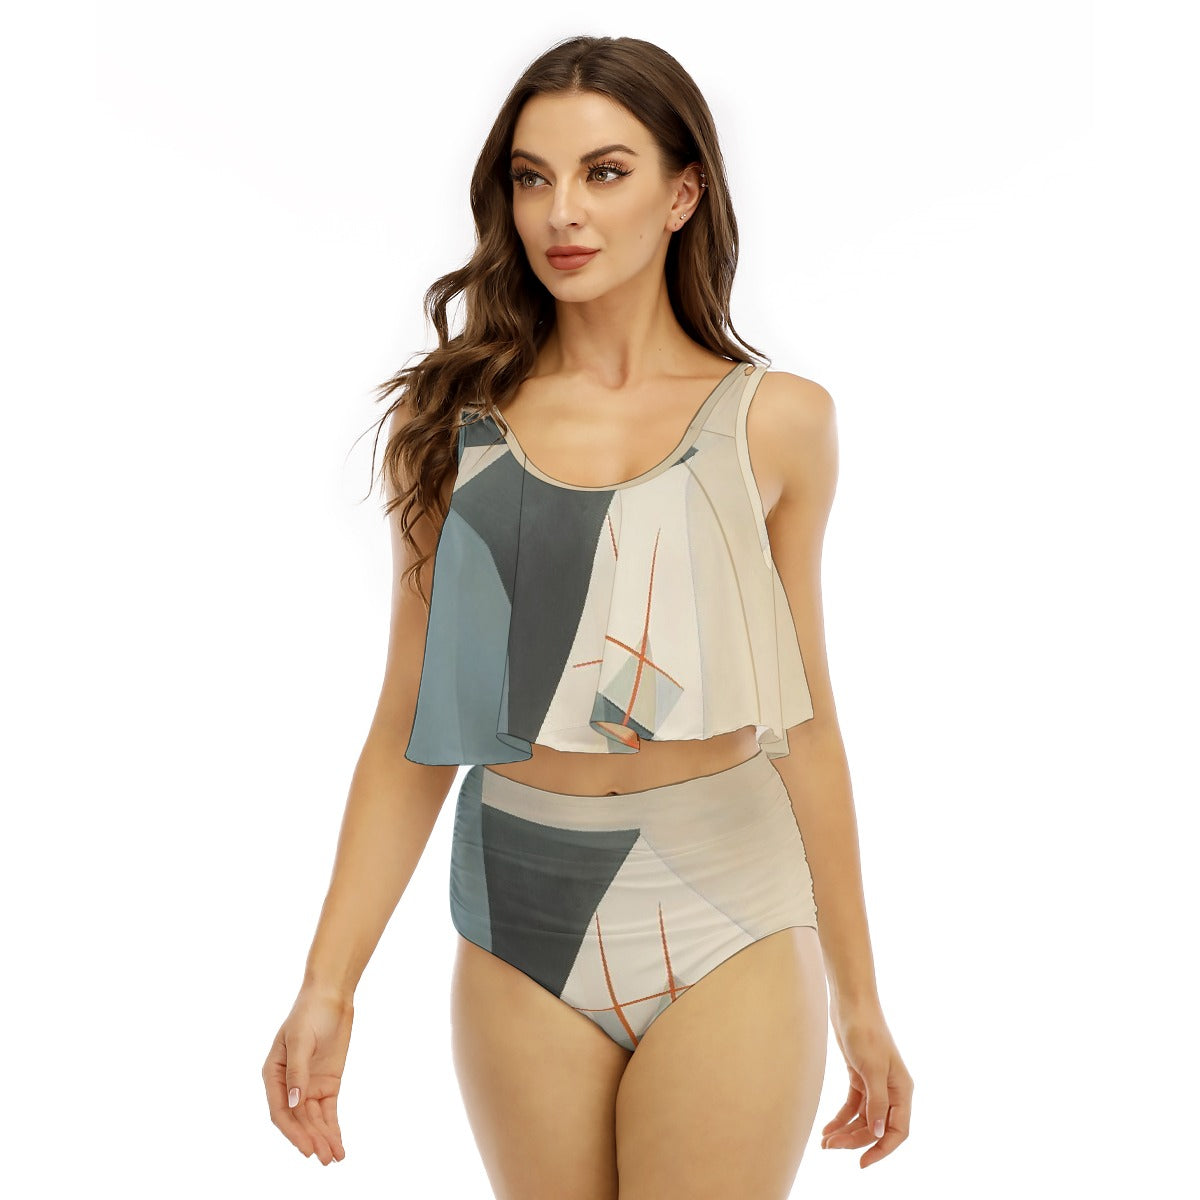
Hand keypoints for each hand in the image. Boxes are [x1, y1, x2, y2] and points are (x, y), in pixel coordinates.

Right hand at [262, 983, 354, 1163]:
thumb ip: (297, 1072)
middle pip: (299, 1119)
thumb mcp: (300, 1040)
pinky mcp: (327, 1084)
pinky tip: (339, 1145)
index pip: (281, 1111)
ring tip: (334, 1158)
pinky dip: (333, 1128)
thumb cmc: (309, 1013)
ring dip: (323, 1138)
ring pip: (314, 1120)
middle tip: (325, 1158)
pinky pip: (328, 1112)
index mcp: (273, 1074)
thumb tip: (294, 1102)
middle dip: (311, 1139)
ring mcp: (308, 1086)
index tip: (308, 1147)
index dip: (293, 1132)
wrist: (331, 996)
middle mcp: (289, 1085)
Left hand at [820, 1002, 912, 1166]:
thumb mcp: (871, 1068)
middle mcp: (891, 1090)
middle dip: (855, 1140)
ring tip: (825, 1142)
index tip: (862, 1163)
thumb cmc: (865, 1031)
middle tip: (830, 1147)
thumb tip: (878, 1133)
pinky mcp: (859, 1077)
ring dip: (846, 1132)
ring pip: (863, 1119)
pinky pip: (853, 1106)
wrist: (850, 1003)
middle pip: (876, 1127)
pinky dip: (841, 1118)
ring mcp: (875, 1084)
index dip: (882, 1149)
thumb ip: (877, 1102)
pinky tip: (827, 1128)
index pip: (897, 1130)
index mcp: (902, 1090)